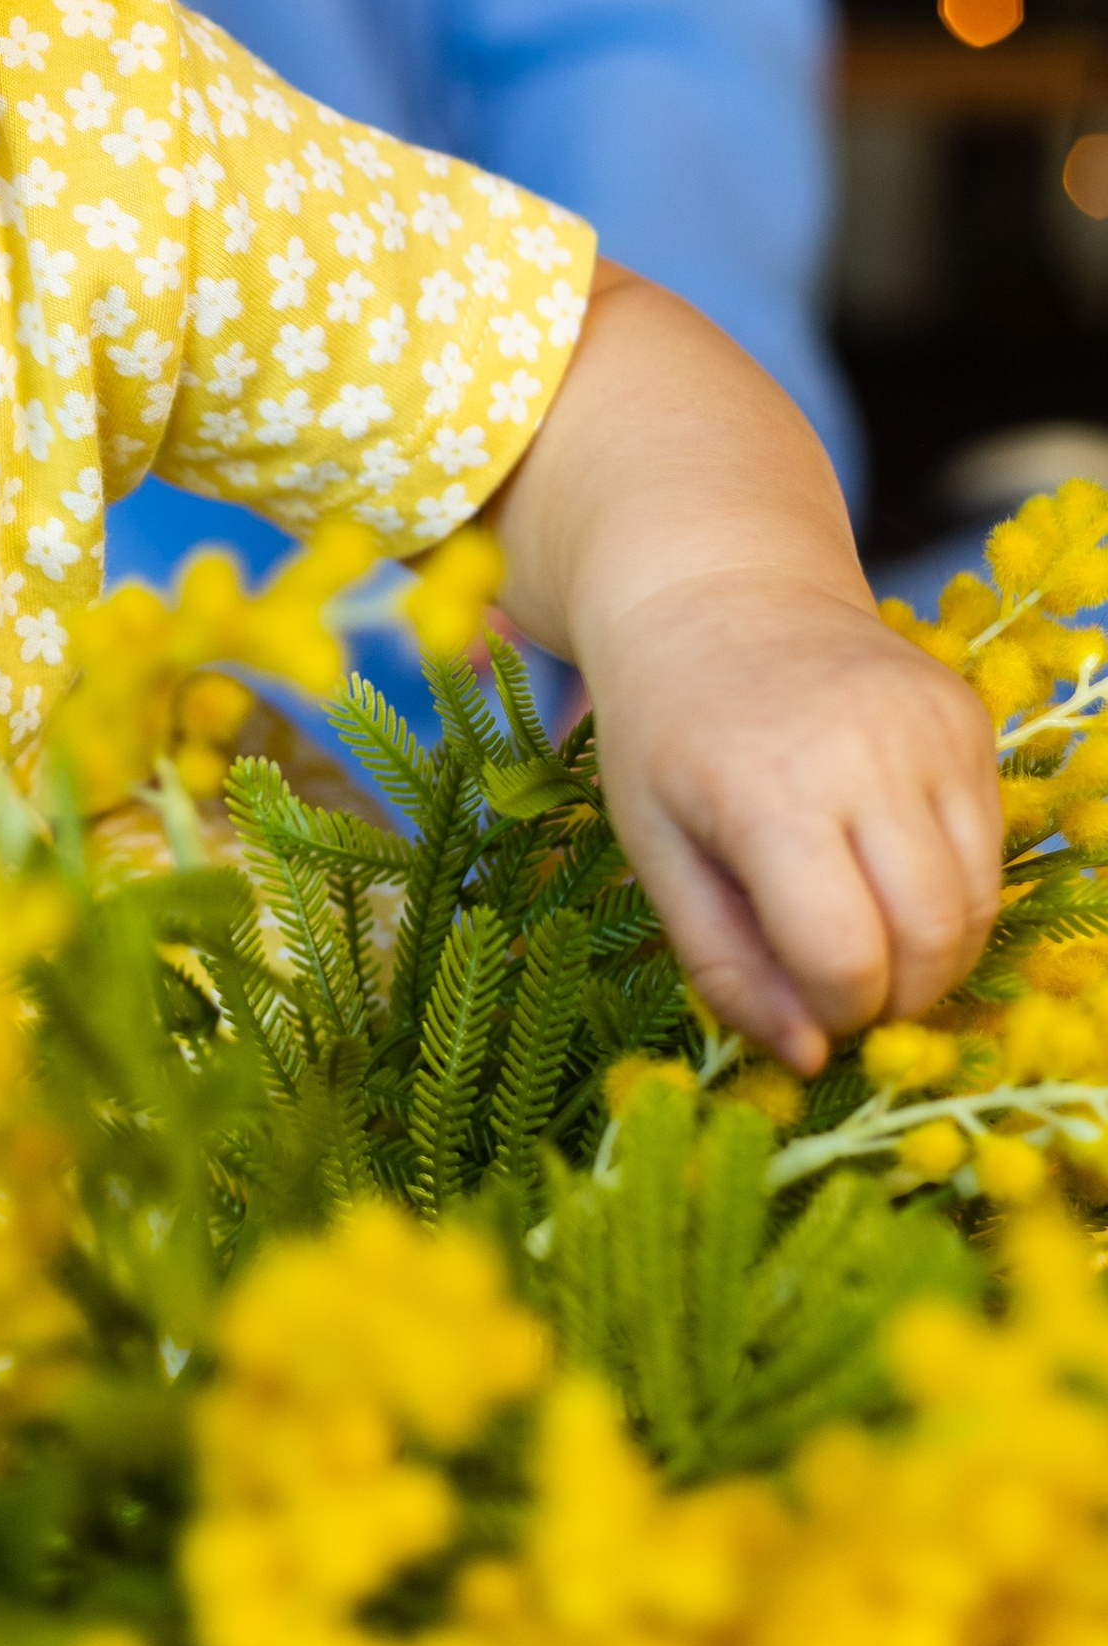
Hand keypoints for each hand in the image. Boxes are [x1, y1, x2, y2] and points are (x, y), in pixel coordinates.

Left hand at [585, 568, 1001, 1074]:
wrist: (715, 588)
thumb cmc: (665, 730)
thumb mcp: (654, 848)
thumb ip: (723, 963)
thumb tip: (808, 1058)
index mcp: (769, 787)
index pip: (846, 959)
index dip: (830, 1010)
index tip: (797, 999)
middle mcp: (867, 751)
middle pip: (931, 941)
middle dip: (894, 998)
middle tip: (837, 984)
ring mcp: (933, 728)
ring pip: (977, 906)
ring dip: (932, 955)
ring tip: (861, 934)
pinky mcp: (970, 718)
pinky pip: (990, 849)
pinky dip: (950, 890)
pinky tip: (883, 867)